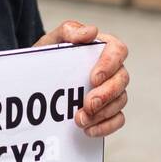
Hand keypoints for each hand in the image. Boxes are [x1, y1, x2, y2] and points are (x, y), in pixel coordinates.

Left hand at [33, 20, 128, 138]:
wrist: (38, 79)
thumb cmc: (48, 57)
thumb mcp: (51, 41)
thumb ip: (69, 31)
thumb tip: (91, 31)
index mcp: (102, 47)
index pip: (118, 50)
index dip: (110, 64)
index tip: (93, 78)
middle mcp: (112, 69)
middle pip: (122, 79)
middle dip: (106, 94)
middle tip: (88, 105)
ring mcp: (112, 90)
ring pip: (120, 101)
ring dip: (102, 113)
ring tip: (80, 120)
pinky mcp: (108, 109)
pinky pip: (118, 119)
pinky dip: (106, 126)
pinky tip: (88, 130)